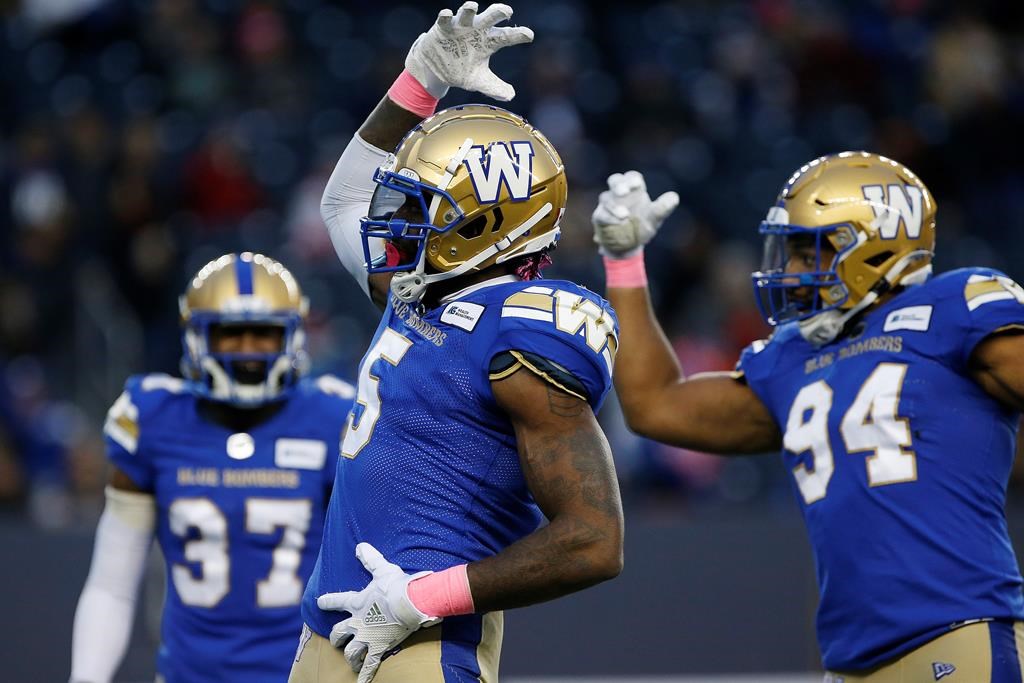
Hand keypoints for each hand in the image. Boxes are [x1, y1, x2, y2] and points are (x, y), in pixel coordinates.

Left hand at [317, 543, 440, 682]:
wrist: (410, 602)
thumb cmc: (397, 584)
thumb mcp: (382, 569)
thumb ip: (370, 558)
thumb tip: (360, 545)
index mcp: (357, 602)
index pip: (336, 601)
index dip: (327, 601)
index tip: (320, 602)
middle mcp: (357, 622)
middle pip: (339, 633)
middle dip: (336, 637)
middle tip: (336, 640)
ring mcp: (367, 637)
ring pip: (351, 652)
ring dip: (350, 657)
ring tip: (351, 661)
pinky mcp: (379, 648)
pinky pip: (369, 666)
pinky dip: (365, 675)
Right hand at [405, 2, 533, 100]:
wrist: (437, 70)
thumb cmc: (461, 69)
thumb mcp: (478, 81)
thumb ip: (494, 88)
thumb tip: (511, 96)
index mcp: (488, 42)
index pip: (506, 37)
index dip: (518, 35)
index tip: (529, 35)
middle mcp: (476, 30)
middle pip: (490, 17)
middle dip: (498, 12)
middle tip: (507, 12)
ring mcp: (459, 27)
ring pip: (467, 13)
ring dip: (468, 9)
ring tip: (472, 6)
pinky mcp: (443, 28)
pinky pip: (444, 20)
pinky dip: (445, 16)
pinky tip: (447, 14)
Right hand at [592, 171, 679, 257]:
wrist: (628, 248)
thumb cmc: (641, 228)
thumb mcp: (655, 220)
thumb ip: (662, 209)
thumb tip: (674, 198)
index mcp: (634, 192)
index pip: (632, 177)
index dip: (632, 179)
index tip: (636, 185)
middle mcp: (619, 195)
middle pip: (614, 180)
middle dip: (618, 184)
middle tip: (624, 192)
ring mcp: (608, 205)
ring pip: (606, 198)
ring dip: (614, 206)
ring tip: (625, 216)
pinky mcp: (600, 217)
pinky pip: (601, 214)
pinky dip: (608, 217)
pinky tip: (618, 222)